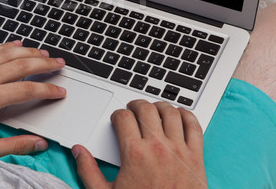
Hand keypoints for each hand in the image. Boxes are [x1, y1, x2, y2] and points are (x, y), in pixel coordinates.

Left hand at [0, 41, 65, 156]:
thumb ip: (15, 146)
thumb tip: (38, 144)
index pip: (27, 89)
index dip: (47, 90)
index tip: (59, 92)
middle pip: (20, 65)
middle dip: (43, 63)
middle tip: (58, 63)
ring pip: (6, 54)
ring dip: (27, 51)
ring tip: (43, 51)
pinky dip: (4, 47)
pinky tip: (14, 44)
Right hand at [73, 100, 207, 187]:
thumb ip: (88, 171)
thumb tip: (78, 151)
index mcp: (134, 154)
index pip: (123, 117)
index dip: (117, 115)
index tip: (118, 119)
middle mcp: (157, 148)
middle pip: (146, 109)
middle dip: (136, 105)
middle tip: (133, 110)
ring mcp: (179, 151)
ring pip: (170, 113)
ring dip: (160, 107)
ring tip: (154, 110)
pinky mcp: (196, 158)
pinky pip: (194, 126)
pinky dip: (187, 115)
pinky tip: (179, 115)